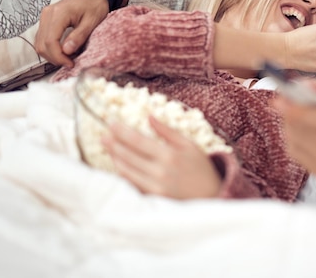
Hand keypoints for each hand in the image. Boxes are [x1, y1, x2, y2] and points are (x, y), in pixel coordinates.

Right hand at [34, 0, 109, 67]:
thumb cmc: (95, 5)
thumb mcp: (92, 21)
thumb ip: (79, 36)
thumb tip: (66, 51)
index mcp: (58, 13)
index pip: (50, 41)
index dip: (58, 56)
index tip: (71, 64)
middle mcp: (47, 14)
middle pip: (42, 44)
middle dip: (54, 58)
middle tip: (70, 63)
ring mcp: (45, 17)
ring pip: (39, 43)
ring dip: (51, 54)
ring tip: (68, 58)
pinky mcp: (46, 20)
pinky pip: (42, 38)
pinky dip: (50, 48)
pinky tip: (63, 51)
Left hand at [102, 116, 221, 198]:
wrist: (212, 195)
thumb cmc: (201, 168)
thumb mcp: (189, 145)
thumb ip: (167, 132)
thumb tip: (149, 117)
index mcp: (169, 155)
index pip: (138, 141)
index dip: (122, 132)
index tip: (112, 124)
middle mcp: (159, 171)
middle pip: (128, 155)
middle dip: (113, 144)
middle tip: (103, 135)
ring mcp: (154, 186)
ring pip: (126, 170)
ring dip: (115, 158)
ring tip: (109, 148)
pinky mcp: (152, 198)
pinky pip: (131, 183)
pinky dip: (123, 173)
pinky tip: (119, 164)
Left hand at [272, 76, 315, 180]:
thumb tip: (305, 83)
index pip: (315, 118)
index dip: (293, 109)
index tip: (279, 98)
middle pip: (300, 128)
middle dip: (287, 112)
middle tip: (284, 101)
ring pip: (293, 139)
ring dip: (289, 124)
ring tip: (299, 117)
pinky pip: (294, 151)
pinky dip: (292, 138)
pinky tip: (302, 132)